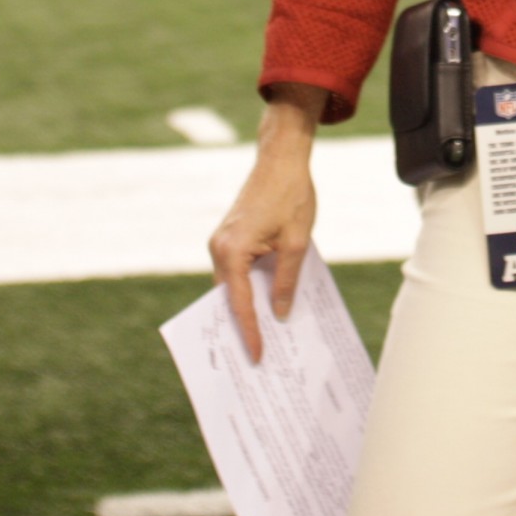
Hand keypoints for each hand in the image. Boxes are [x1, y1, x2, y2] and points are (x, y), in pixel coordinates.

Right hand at [208, 89, 326, 361]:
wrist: (281, 158)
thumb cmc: (291, 196)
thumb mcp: (296, 243)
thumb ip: (286, 281)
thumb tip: (280, 315)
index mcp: (232, 251)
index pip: (240, 304)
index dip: (250, 332)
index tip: (257, 356)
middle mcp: (218, 248)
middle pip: (229, 298)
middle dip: (242, 325)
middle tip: (257, 356)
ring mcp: (220, 242)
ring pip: (230, 285)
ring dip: (245, 306)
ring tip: (263, 335)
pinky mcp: (229, 236)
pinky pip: (235, 271)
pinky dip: (246, 288)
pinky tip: (264, 302)